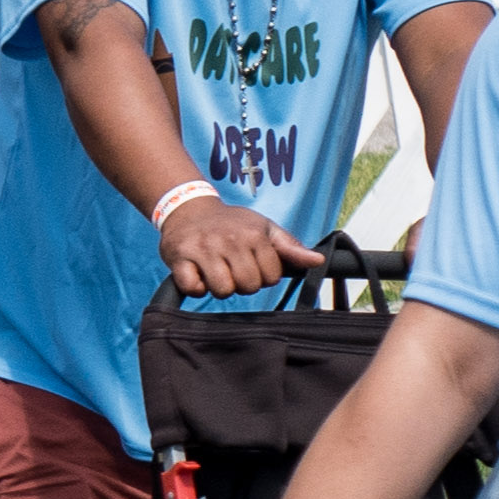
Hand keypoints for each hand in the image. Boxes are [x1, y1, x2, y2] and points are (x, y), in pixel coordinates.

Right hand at [160, 195, 321, 298]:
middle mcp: (229, 240)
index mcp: (253, 234)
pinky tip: (198, 274)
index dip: (263, 275)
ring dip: (220, 287)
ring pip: (222, 290)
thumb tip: (318, 261)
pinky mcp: (180, 258)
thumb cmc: (231, 223)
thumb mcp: (264, 229)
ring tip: (216, 271)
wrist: (188, 208)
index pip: (271, 277)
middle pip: (248, 286)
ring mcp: (203, 249)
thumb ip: (291, 247)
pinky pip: (193, 288)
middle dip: (242, 283)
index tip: (252, 263)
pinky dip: (196, 287)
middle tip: (233, 268)